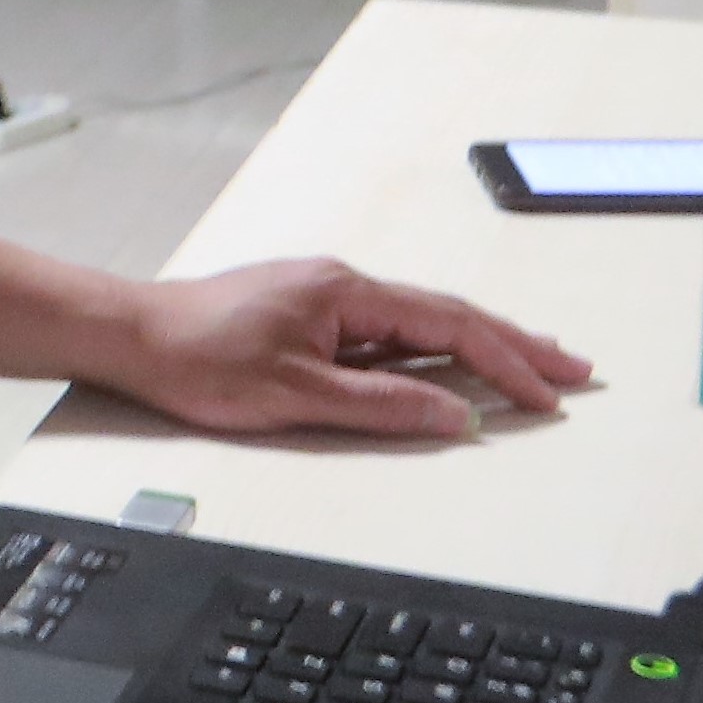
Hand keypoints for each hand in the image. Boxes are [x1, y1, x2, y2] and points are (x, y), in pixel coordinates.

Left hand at [105, 258, 590, 439]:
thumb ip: (381, 407)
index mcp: (348, 292)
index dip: (507, 361)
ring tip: (529, 366)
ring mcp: (325, 299)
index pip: (450, 326)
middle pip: (447, 316)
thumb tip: (456, 417)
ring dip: (476, 346)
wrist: (130, 335)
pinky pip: (386, 334)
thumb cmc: (199, 360)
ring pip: (418, 324)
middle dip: (514, 343)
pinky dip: (428, 352)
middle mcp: (343, 285)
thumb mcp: (296, 395)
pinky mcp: (306, 316)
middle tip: (572, 369)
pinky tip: (446, 370)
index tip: (550, 393)